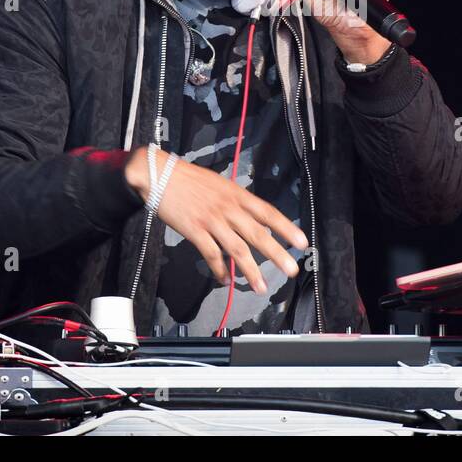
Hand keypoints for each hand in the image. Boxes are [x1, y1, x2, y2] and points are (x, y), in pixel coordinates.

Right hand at [124, 146, 307, 292]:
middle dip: (276, 254)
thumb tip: (251, 217)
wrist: (160, 174)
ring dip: (250, 270)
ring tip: (261, 287)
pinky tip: (225, 280)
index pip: (268, 212)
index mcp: (237, 195)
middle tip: (291, 269)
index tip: (302, 241)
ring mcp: (212, 220)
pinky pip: (211, 255)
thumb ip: (236, 201)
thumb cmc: (190, 178)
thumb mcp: (220, 184)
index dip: (286, 228)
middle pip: (257, 234)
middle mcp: (229, 208)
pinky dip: (219, 270)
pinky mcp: (195, 231)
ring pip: (237, 249)